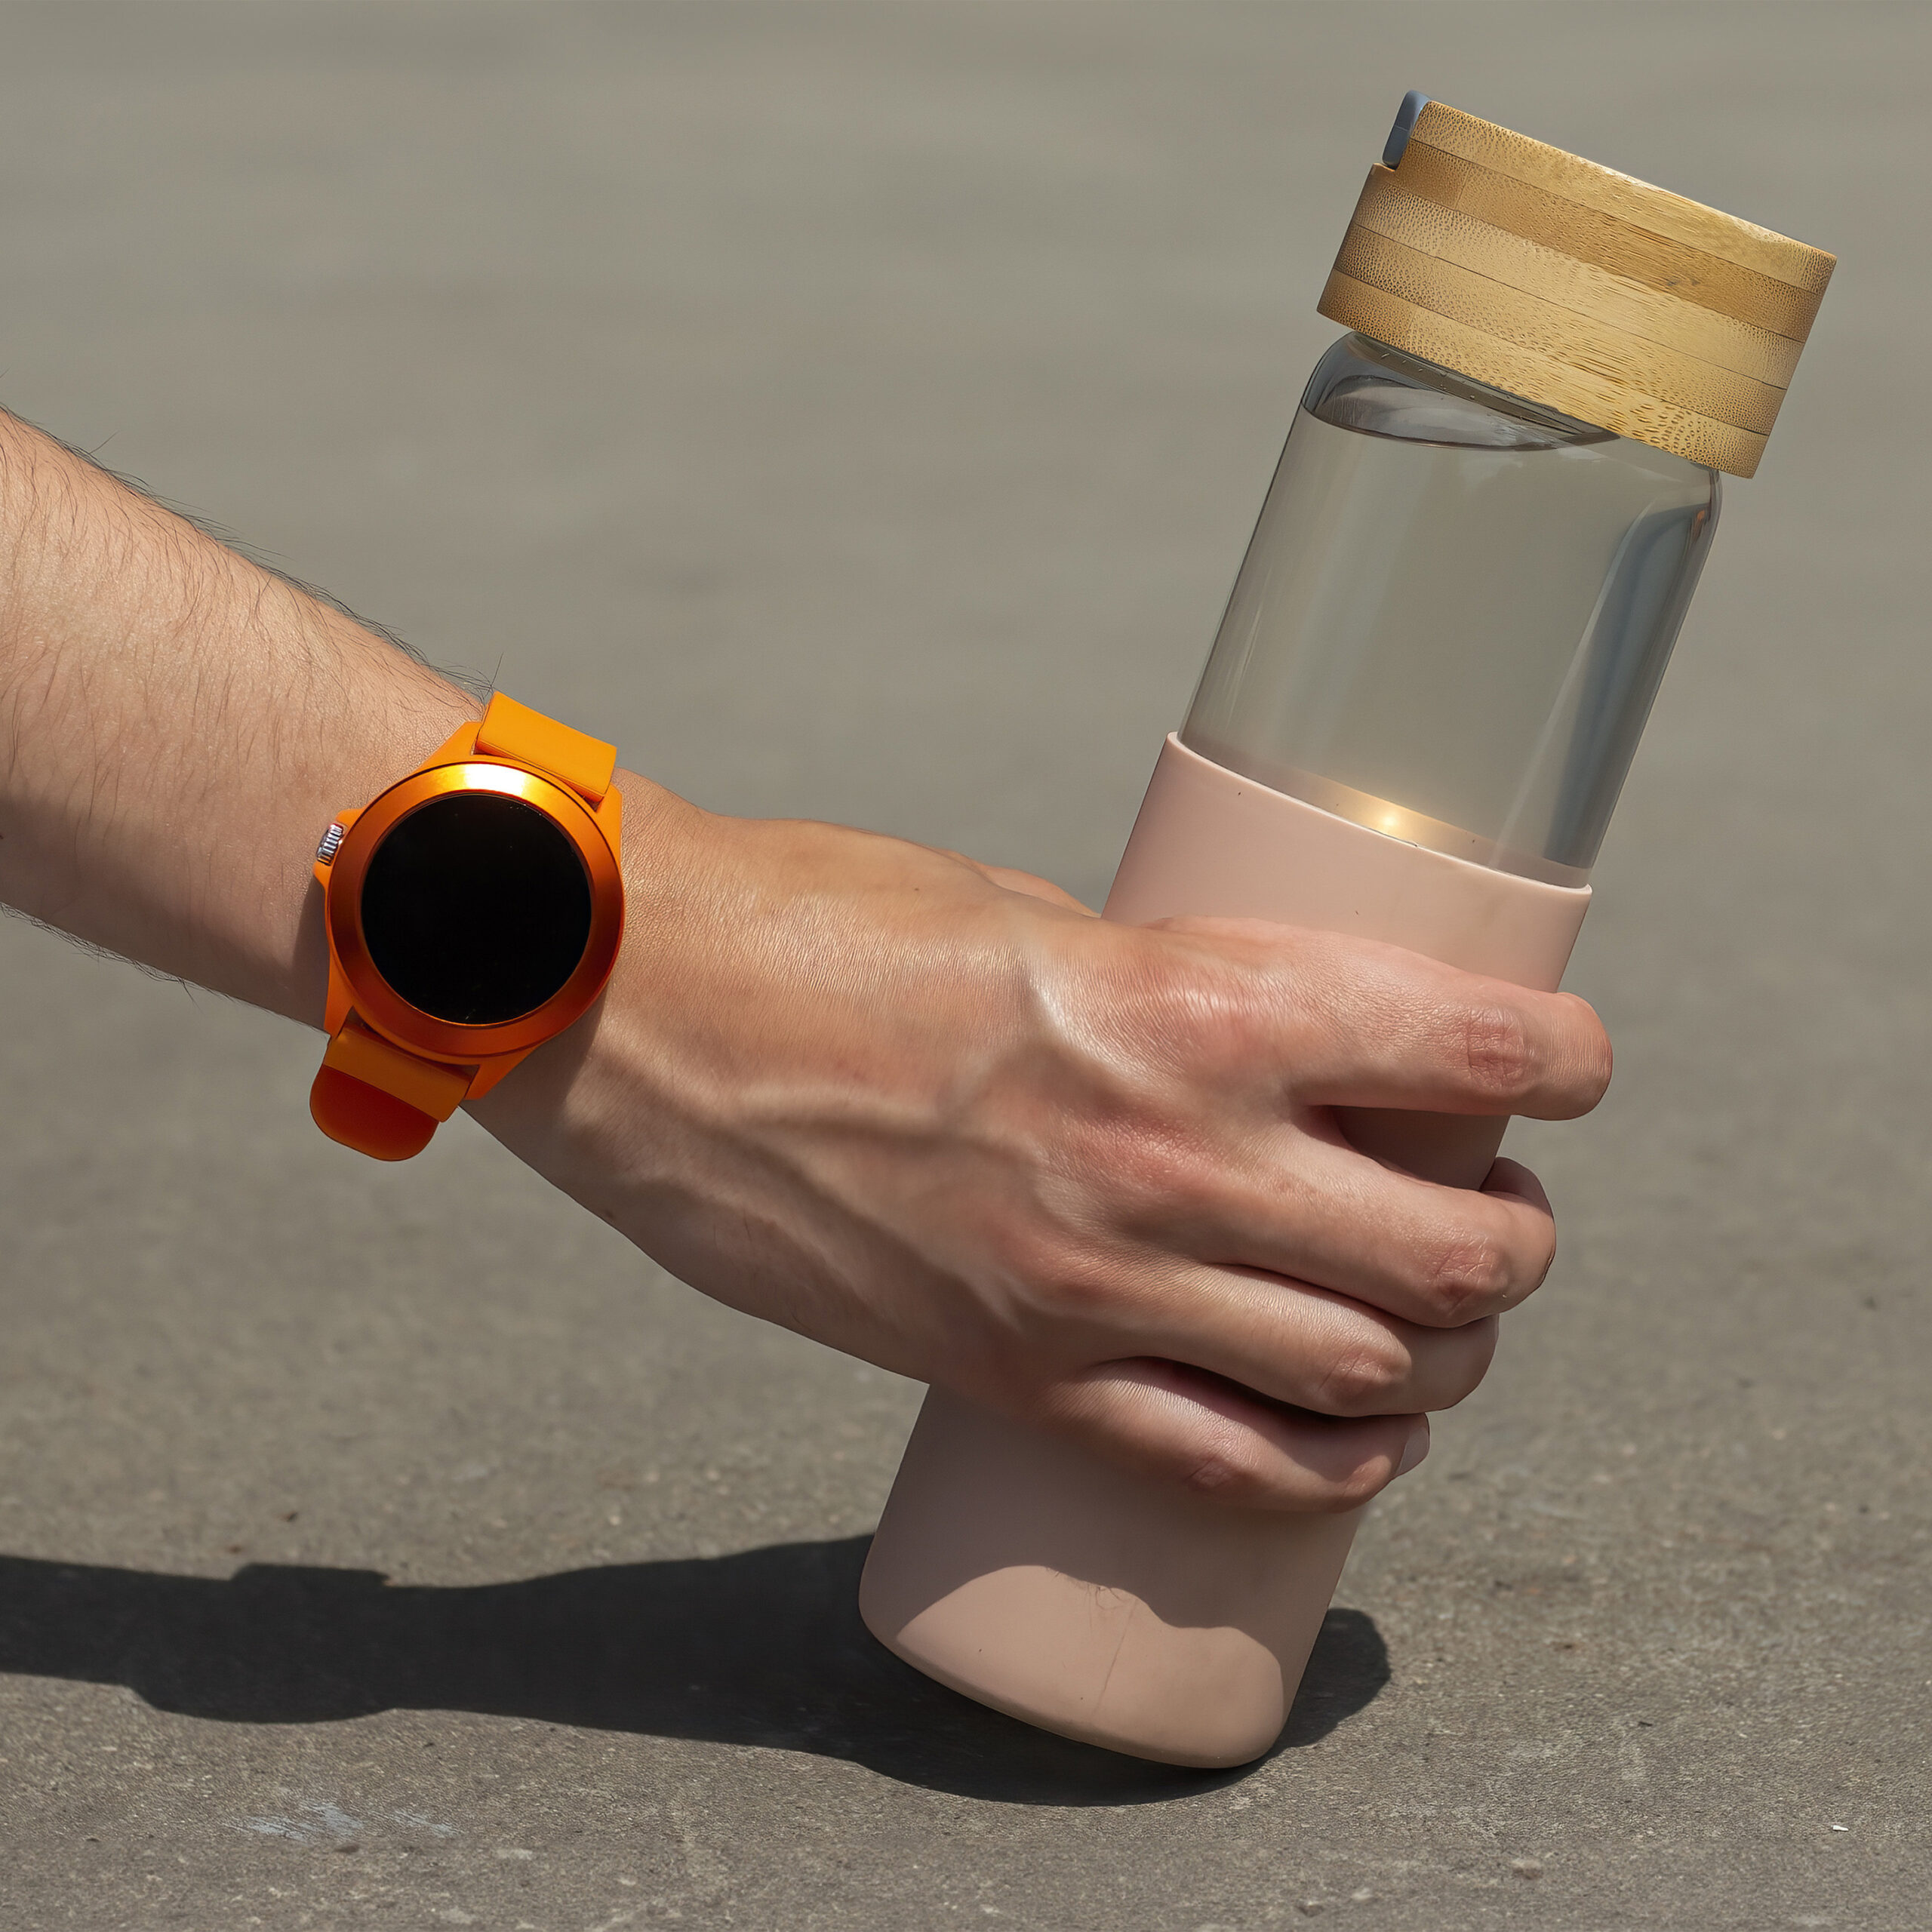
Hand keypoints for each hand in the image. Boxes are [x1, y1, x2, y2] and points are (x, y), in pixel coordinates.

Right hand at [473, 781, 1612, 1512]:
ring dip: (1450, 1357)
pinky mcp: (1012, 1373)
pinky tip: (1367, 1442)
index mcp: (1188, 1004)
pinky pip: (1226, 1464)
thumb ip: (1159, 984)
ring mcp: (1092, 1285)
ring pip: (1369, 1373)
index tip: (1571, 1062)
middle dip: (1517, 1239)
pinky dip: (1336, 1467)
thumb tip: (1254, 1041)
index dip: (1567, 1059)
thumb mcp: (1033, 911)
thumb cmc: (822, 918)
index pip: (1468, 1053)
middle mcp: (1167, 1158)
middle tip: (1496, 1209)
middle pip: (1454, 1251)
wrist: (632, 1013)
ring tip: (1439, 1322)